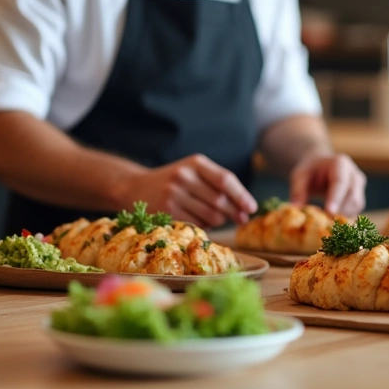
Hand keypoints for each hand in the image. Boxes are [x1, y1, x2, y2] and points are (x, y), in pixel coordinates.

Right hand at [122, 154, 256, 227]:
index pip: (225, 180)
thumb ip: (217, 183)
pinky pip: (197, 224)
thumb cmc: (174, 181)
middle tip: (243, 219)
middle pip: (220, 200)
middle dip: (235, 212)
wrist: (136, 187)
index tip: (252, 208)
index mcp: (196, 163)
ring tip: (219, 219)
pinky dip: (205, 226)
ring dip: (220, 220)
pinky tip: (203, 222)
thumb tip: (245, 206)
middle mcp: (184, 176)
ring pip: (210, 215)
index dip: (241, 196)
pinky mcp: (167, 211)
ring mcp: (174, 194)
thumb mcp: (193, 171)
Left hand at [288, 153, 365, 216]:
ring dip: (343, 216)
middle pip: (352, 195)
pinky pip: (355, 211)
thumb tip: (296, 208)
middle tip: (325, 223)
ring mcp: (359, 186)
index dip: (336, 198)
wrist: (321, 168)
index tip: (329, 212)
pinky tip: (332, 222)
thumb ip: (298, 191)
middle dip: (339, 210)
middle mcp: (354, 174)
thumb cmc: (310, 171)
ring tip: (326, 223)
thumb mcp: (299, 176)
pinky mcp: (359, 198)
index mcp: (340, 163)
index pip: (340, 181)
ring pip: (356, 205)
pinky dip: (345, 218)